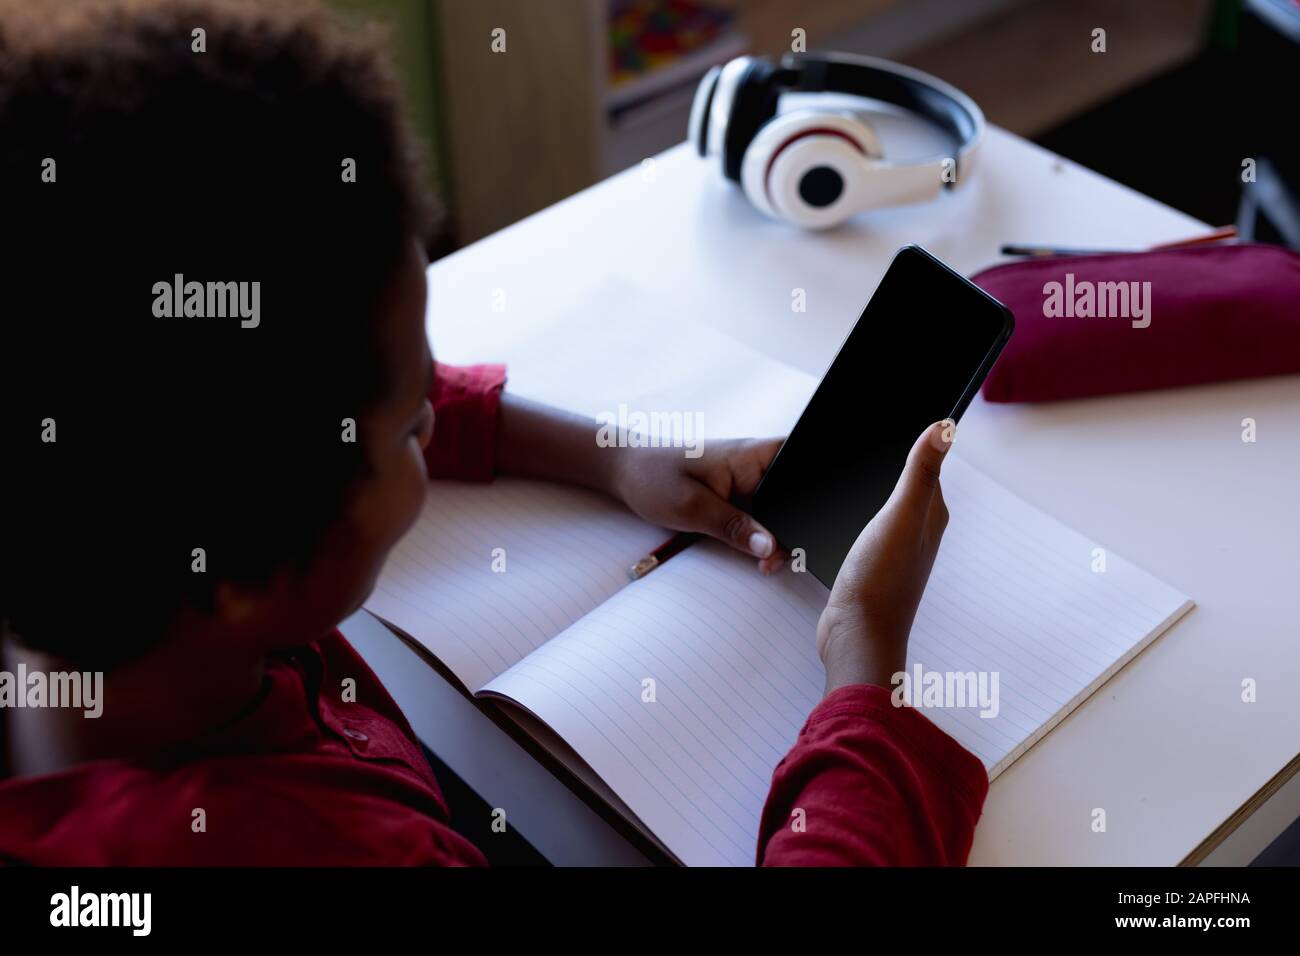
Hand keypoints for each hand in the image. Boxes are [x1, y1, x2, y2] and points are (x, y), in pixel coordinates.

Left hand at [611, 439, 786, 573]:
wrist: (626, 471)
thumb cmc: (655, 477)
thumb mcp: (693, 507)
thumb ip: (734, 527)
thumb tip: (772, 547)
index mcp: (755, 456)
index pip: (802, 475)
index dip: (809, 507)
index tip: (798, 540)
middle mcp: (760, 465)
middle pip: (796, 500)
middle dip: (791, 531)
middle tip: (775, 561)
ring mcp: (752, 481)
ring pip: (781, 514)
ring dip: (775, 539)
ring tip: (765, 563)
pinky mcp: (742, 495)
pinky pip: (764, 518)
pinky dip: (761, 537)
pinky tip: (757, 556)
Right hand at [816, 420, 953, 695]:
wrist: (856, 635)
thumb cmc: (881, 581)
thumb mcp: (901, 516)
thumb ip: (921, 470)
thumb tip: (945, 426)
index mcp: (931, 514)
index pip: (928, 464)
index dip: (916, 440)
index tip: (899, 415)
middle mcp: (917, 530)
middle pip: (904, 482)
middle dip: (887, 461)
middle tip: (869, 437)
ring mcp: (894, 548)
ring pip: (882, 504)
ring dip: (866, 489)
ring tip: (850, 473)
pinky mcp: (870, 563)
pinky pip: (864, 526)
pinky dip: (852, 514)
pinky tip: (837, 514)